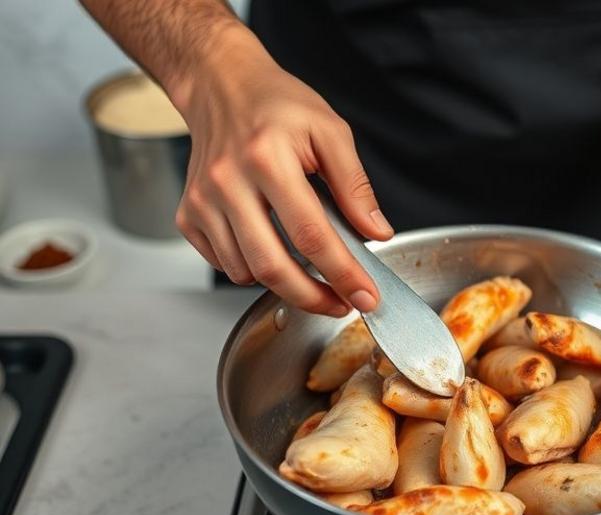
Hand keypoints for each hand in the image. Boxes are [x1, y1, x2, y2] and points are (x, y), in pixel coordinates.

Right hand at [170, 28, 390, 314]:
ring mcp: (202, 203)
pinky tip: (273, 248)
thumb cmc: (278, 107)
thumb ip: (355, 186)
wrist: (222, 87)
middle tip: (342, 304)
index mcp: (267, 159)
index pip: (311, 235)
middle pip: (273, 266)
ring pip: (247, 272)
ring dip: (285, 284)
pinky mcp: (187, 216)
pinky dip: (254, 270)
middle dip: (313, 298)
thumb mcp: (331, 132)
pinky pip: (225, 264)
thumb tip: (377, 233)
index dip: (342, 274)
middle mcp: (227, 183)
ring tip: (311, 271)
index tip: (366, 296)